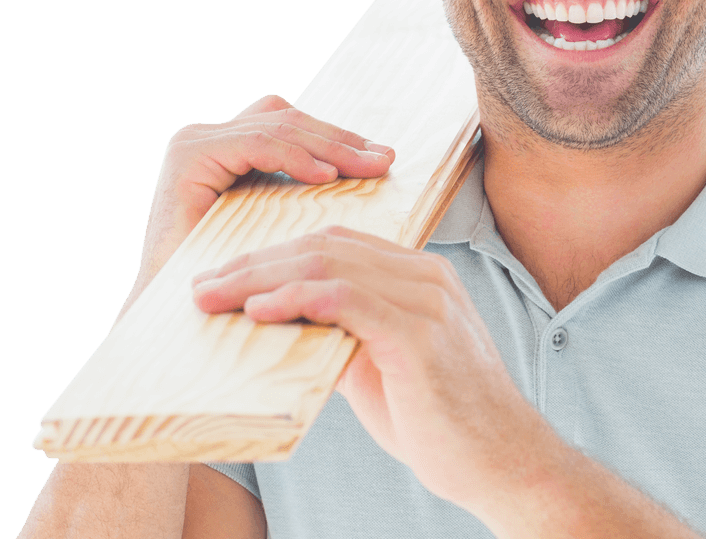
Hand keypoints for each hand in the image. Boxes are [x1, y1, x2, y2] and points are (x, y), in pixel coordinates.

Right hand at [135, 94, 394, 290]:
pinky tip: (327, 176)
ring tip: (368, 167)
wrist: (175, 316)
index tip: (383, 158)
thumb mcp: (281, 222)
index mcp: (229, 146)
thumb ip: (307, 192)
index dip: (339, 137)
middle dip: (342, 139)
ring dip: (330, 147)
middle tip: (385, 158)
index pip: (294, 124)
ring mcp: (196, 141)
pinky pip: (257, 144)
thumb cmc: (235, 280)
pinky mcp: (190, 155)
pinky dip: (296, 157)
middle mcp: (209, 136)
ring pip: (279, 127)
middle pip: (289, 119)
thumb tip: (373, 171)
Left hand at [190, 226, 542, 511]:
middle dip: (256, 262)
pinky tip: (261, 310)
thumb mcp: (383, 367)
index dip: (275, 255)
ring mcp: (427, 300)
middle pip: (326, 246)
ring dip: (263, 278)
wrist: (502, 461)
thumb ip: (344, 336)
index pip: (336, 243)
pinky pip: (348, 300)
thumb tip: (287, 325)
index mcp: (420, 275)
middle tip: (203, 285)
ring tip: (216, 296)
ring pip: (330, 265)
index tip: (226, 278)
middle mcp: (426, 276)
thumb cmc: (441, 420)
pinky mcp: (420, 334)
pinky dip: (298, 299)